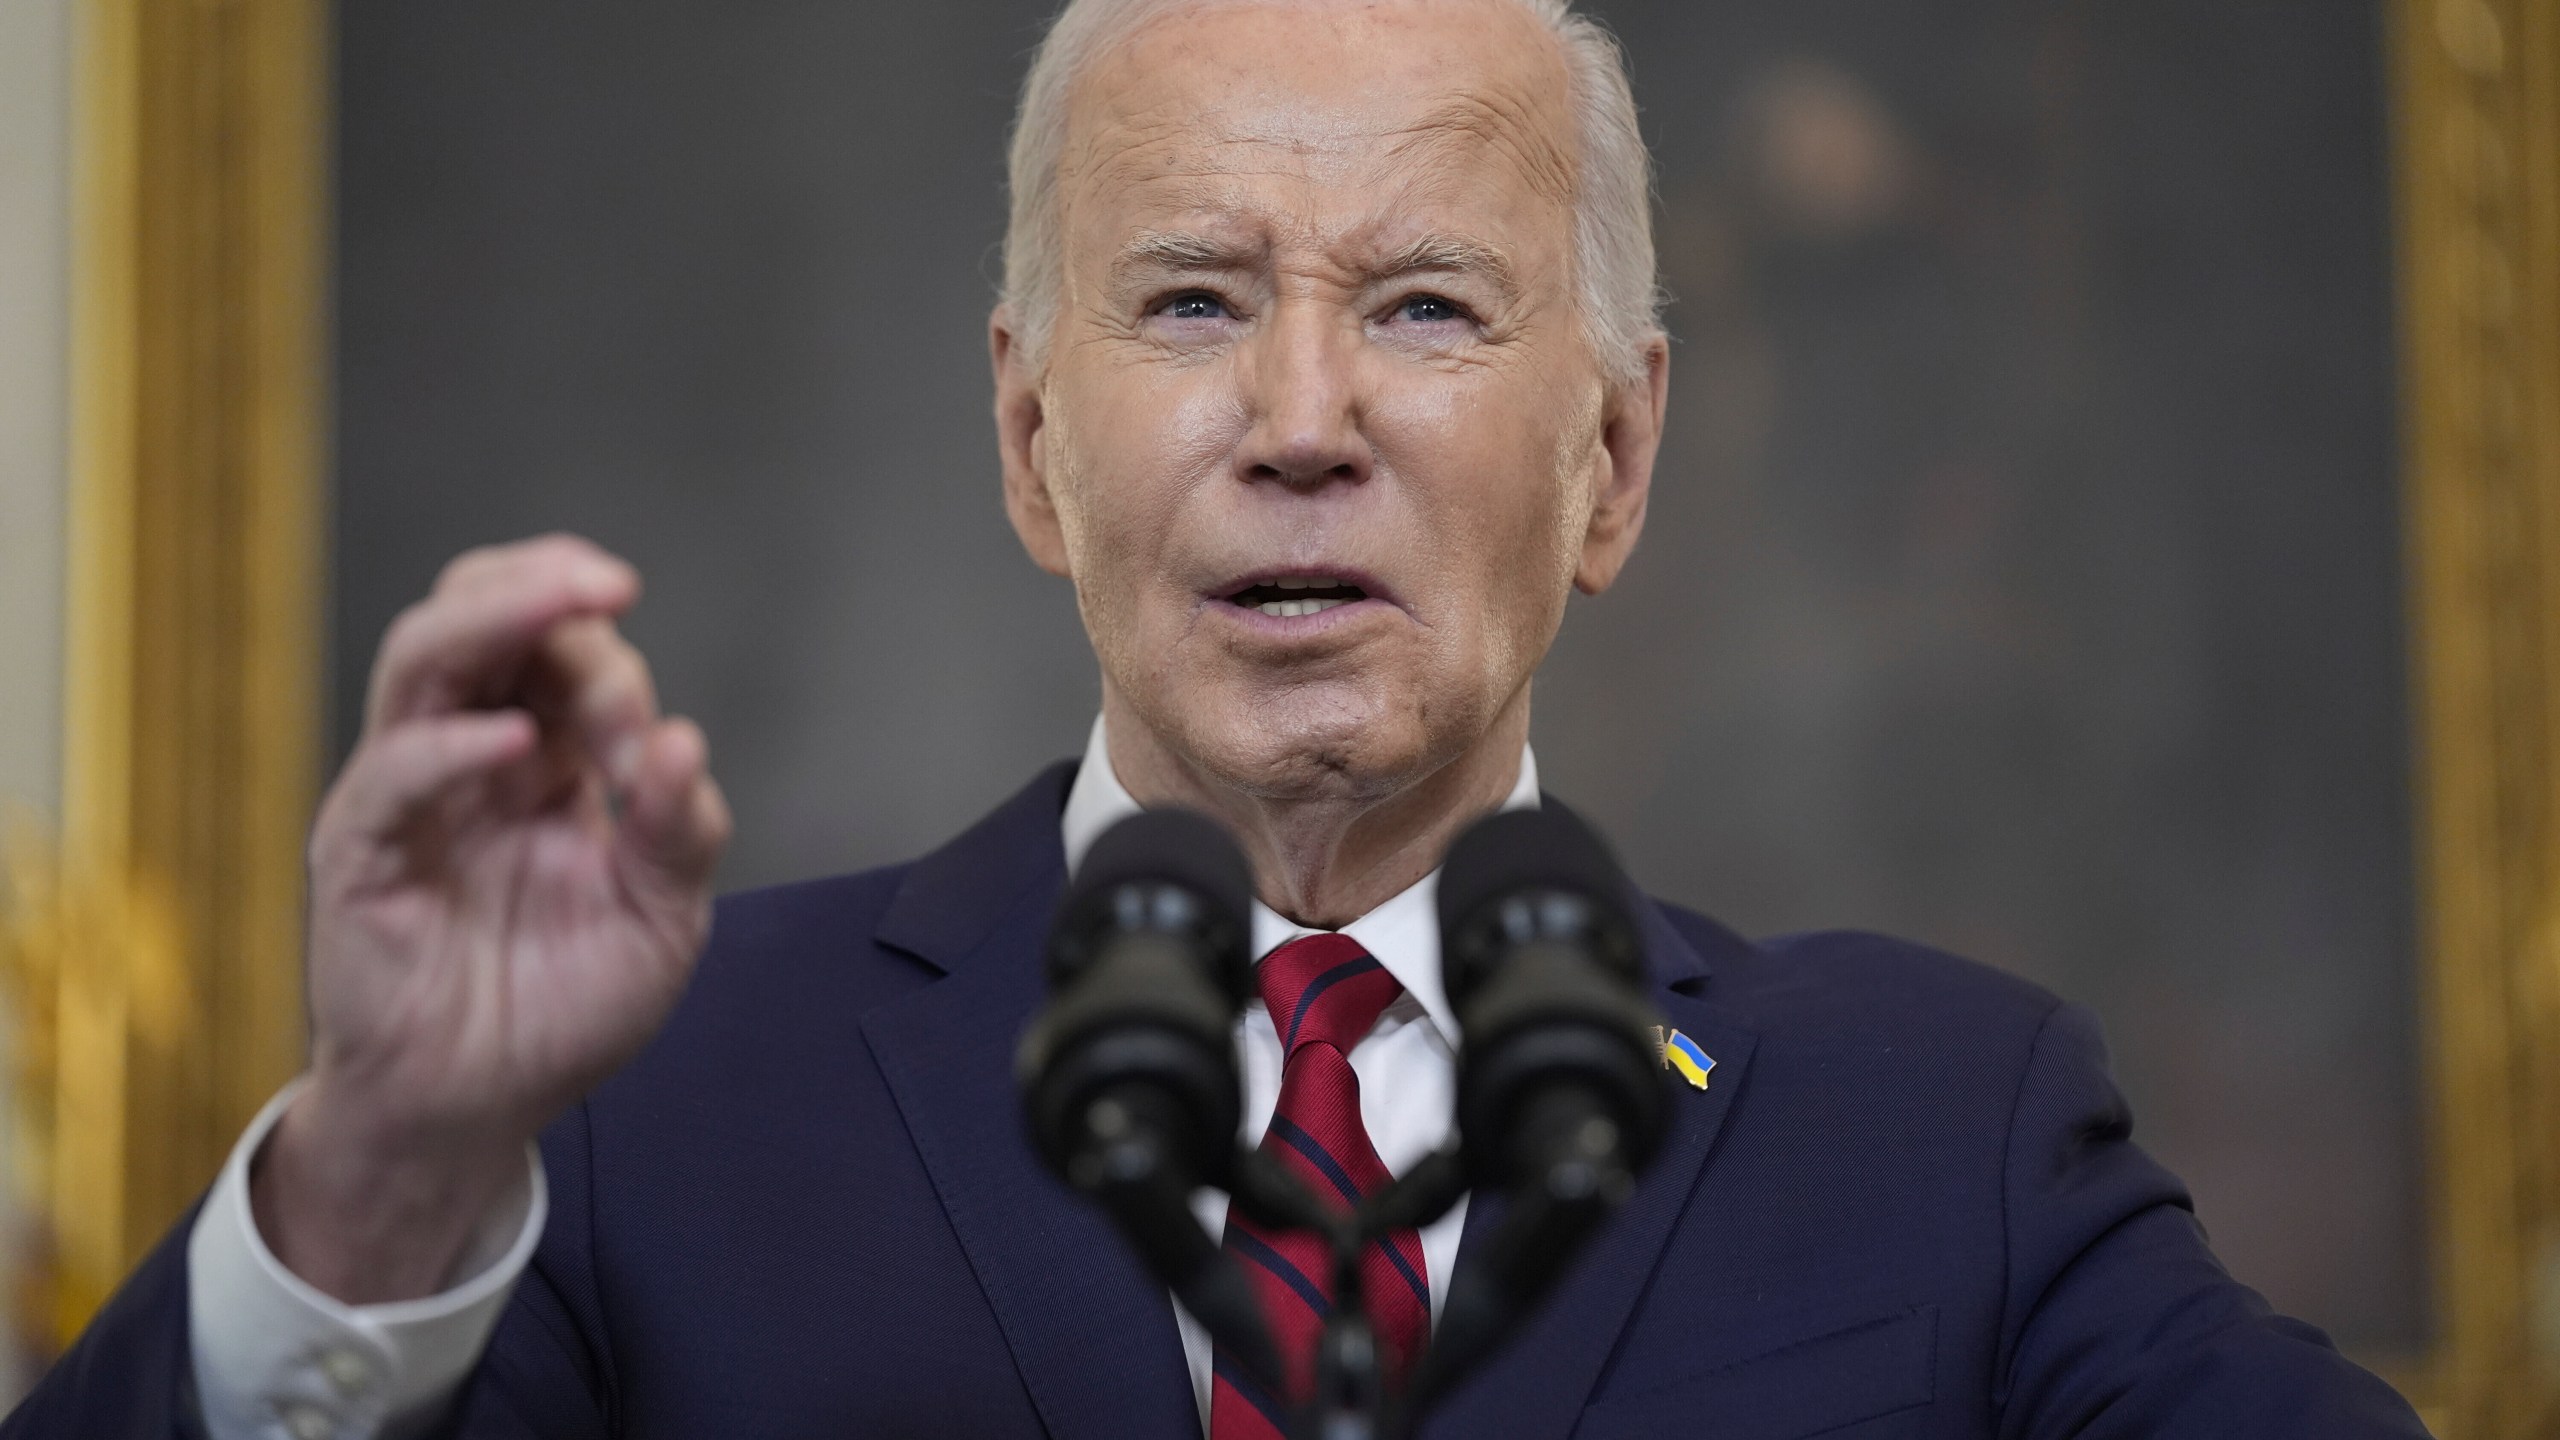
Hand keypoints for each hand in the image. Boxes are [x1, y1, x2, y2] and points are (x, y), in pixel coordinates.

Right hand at [254, 535, 730, 1302]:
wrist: (479, 1108)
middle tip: (610, 583)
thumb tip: (684, 741)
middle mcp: (470, 754)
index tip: (650, 749)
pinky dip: (450, 748)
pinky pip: (392, 775)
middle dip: (545, 582)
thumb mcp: (659, 921)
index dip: (612, 668)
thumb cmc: (560, 1006)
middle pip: (480, 615)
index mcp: (544, 756)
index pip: (563, 652)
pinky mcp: (361, 852)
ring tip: (567, 602)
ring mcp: (409, 793)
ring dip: (496, 616)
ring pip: (423, 657)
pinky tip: (513, 746)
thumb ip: (677, 834)